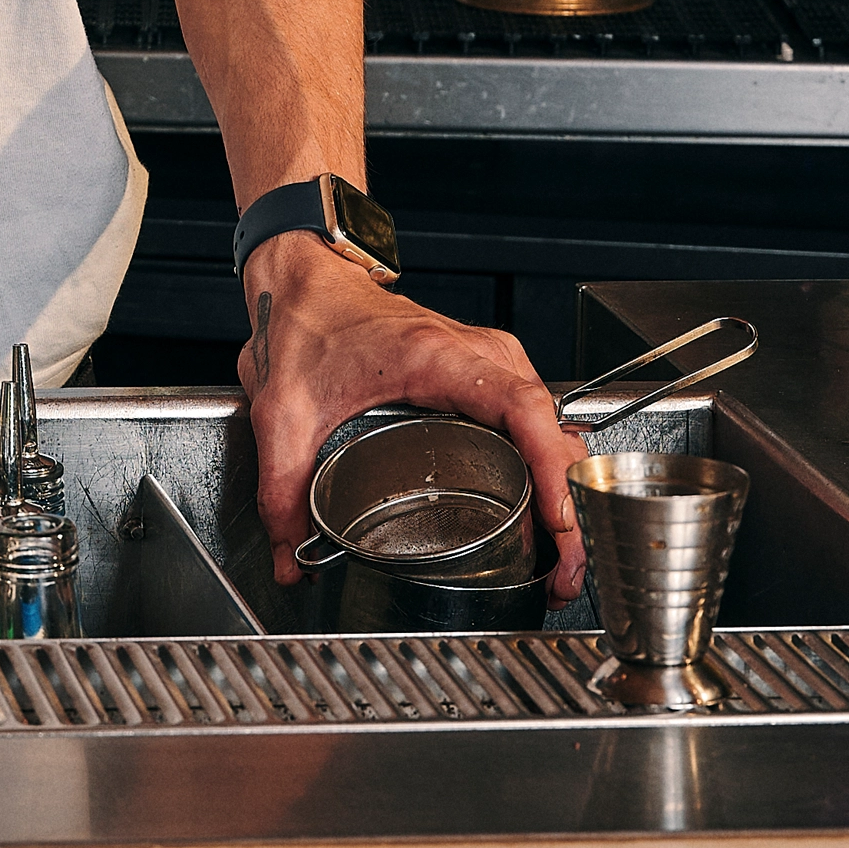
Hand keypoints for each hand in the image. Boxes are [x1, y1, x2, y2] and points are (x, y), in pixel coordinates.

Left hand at [239, 232, 588, 603]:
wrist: (306, 276)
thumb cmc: (307, 321)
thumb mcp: (283, 409)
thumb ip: (280, 489)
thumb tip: (292, 559)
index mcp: (434, 357)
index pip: (520, 408)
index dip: (550, 471)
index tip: (559, 523)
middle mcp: (475, 354)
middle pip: (549, 428)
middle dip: (568, 505)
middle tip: (563, 571)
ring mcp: (486, 361)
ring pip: (550, 426)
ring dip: (564, 490)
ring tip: (561, 556)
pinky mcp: (484, 371)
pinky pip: (533, 420)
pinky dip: (547, 467)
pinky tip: (544, 511)